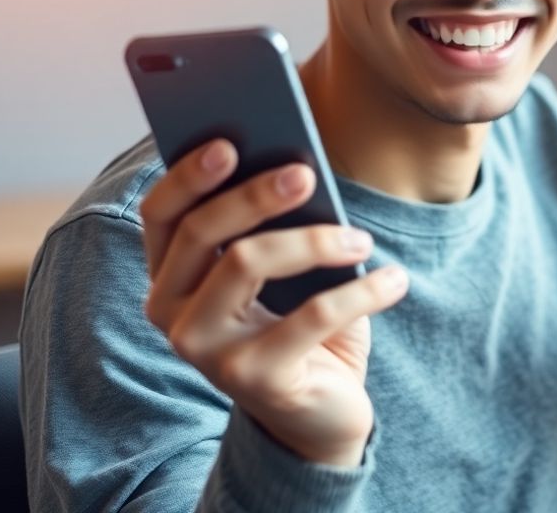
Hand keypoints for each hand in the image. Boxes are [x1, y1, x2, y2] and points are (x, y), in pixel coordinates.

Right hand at [140, 139, 407, 465]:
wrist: (323, 413)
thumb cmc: (304, 324)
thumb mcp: (289, 272)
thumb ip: (278, 225)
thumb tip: (297, 168)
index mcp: (173, 275)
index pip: (162, 214)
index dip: (188, 175)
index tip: (229, 142)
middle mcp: (172, 312)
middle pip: (202, 232)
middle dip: (256, 194)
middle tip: (307, 174)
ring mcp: (205, 350)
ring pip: (247, 262)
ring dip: (315, 240)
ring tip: (363, 238)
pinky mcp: (253, 380)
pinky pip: (311, 315)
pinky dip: (362, 291)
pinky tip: (395, 280)